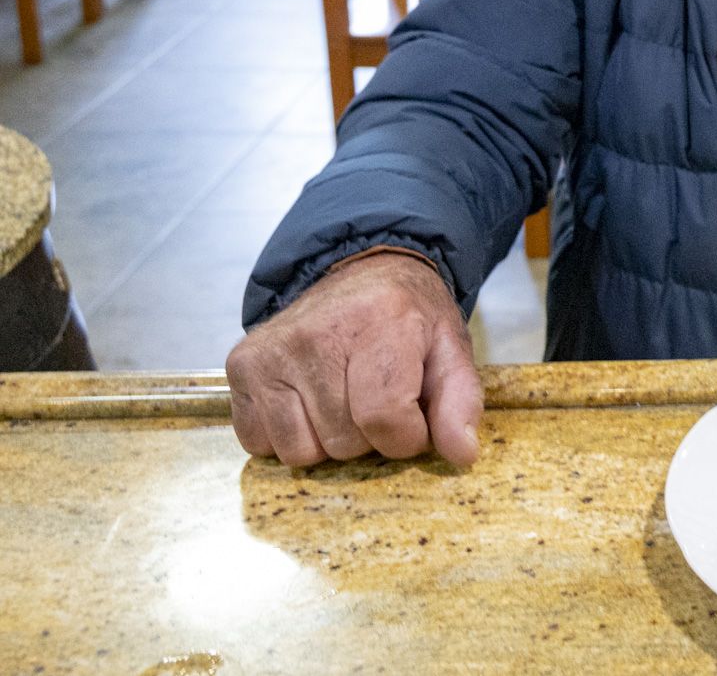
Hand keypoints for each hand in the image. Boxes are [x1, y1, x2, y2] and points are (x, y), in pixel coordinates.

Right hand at [226, 251, 482, 466]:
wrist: (359, 275)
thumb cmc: (407, 318)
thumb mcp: (449, 350)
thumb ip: (460, 403)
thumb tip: (461, 455)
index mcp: (380, 320)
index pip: (384, 418)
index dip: (406, 438)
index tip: (413, 421)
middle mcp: (317, 333)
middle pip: (344, 441)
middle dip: (370, 437)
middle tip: (375, 399)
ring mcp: (272, 350)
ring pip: (301, 451)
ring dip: (328, 441)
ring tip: (343, 400)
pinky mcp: (241, 365)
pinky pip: (260, 443)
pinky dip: (289, 435)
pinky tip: (308, 402)